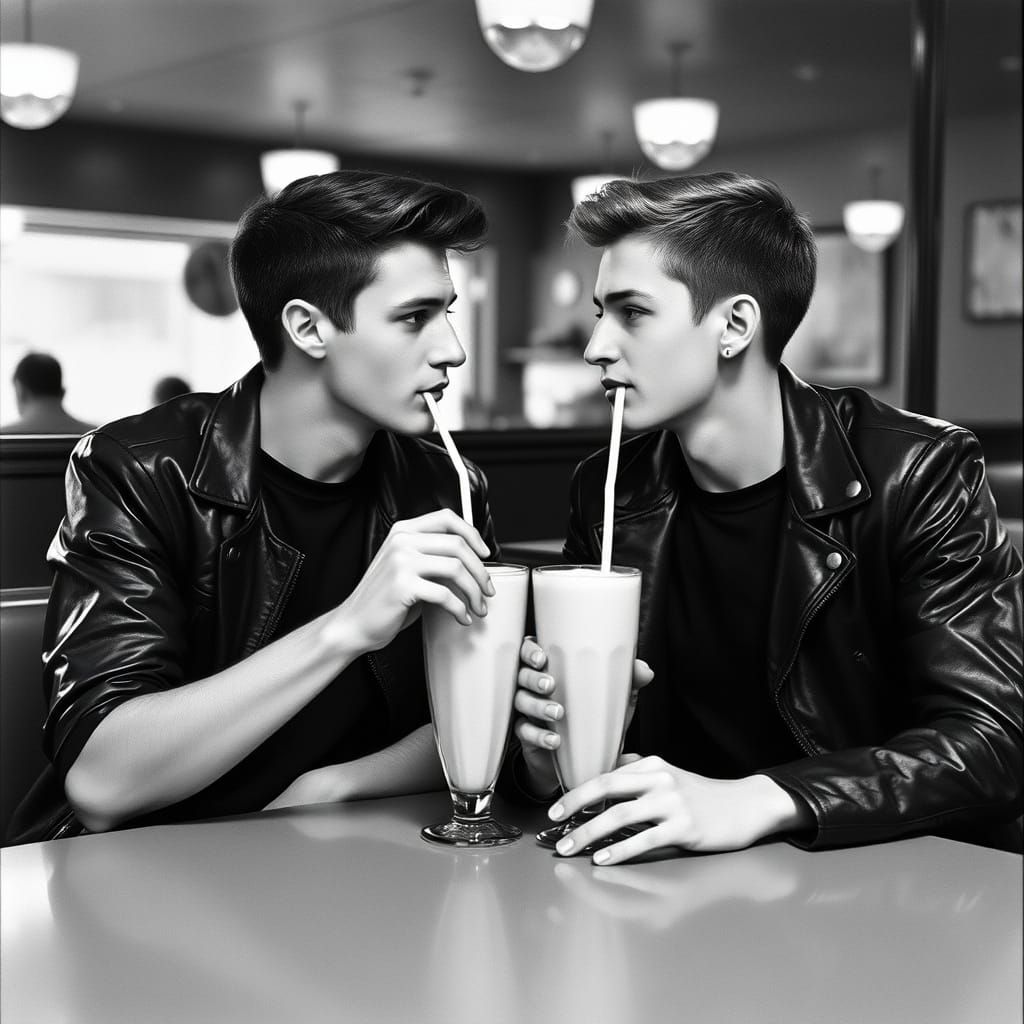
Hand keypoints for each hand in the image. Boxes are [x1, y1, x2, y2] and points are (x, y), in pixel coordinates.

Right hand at [331, 509, 492, 653]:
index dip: (473, 534)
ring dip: (474, 591)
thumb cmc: (385, 599)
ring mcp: (401, 561)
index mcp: (403, 531)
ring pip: (456, 568)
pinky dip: (459, 609)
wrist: (354, 623)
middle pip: (458, 544)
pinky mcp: (403, 585)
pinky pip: (445, 594)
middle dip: (480, 571)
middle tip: (487, 590)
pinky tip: (462, 618)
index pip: (447, 518)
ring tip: (478, 607)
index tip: (485, 554)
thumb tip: (473, 564)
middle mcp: (402, 541)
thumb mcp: (408, 568)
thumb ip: (433, 558)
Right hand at [513, 637, 652, 795]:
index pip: (529, 650)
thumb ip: (629, 681)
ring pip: (520, 701)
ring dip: (537, 705)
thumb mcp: (615, 699)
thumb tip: (645, 670)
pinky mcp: (527, 735)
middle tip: (551, 685)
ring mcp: (528, 710)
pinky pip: (523, 731)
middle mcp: (534, 686)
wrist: (583, 758)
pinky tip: (555, 740)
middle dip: (534, 678)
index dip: (530, 651)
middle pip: (521, 674)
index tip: (542, 658)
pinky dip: (538, 736)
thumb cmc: (596, 717)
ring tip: (558, 714)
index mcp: (552, 668)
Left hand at [547, 758, 812, 863]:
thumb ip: (640, 772)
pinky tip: (602, 858)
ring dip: (590, 833)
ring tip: (570, 848)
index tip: (555, 810)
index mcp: (652, 765)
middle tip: (553, 825)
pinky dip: (620, 850)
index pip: (606, 776)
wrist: (746, 806)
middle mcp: (660, 779)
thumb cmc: (703, 795)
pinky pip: (645, 840)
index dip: (577, 792)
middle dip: (574, 807)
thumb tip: (607, 769)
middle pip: (606, 789)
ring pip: (620, 817)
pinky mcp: (685, 828)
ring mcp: (673, 803)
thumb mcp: (670, 775)